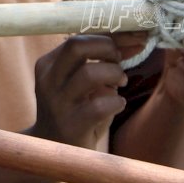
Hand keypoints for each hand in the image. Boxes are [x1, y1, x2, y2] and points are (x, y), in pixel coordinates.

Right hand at [31, 34, 128, 148]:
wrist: (54, 149)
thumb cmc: (74, 108)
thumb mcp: (81, 81)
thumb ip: (102, 59)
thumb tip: (134, 40)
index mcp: (48, 64)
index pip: (77, 37)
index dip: (111, 34)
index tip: (136, 35)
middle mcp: (48, 81)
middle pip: (76, 46)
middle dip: (107, 47)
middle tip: (119, 59)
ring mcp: (58, 103)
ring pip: (88, 73)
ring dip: (113, 73)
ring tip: (121, 82)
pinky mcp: (71, 125)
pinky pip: (99, 105)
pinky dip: (116, 101)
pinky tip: (118, 104)